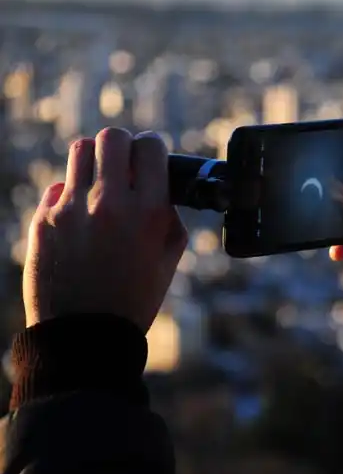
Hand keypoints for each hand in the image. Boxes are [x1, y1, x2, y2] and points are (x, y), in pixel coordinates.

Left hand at [22, 128, 188, 332]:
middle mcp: (109, 204)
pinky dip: (71, 195)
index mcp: (148, 213)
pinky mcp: (43, 220)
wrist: (85, 334)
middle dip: (122, 146)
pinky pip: (58, 187)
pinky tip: (80, 218)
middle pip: (111, 138)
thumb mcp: (168, 259)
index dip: (153, 147)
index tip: (151, 157)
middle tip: (125, 164)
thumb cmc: (134, 299)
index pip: (150, 147)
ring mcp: (72, 210)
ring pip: (80, 151)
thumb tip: (159, 187)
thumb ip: (168, 217)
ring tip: (100, 182)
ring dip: (94, 161)